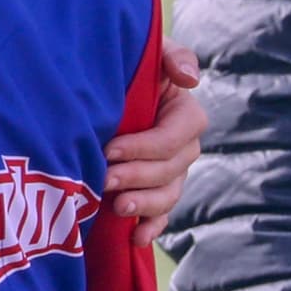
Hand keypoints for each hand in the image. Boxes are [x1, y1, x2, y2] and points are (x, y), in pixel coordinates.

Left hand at [104, 37, 207, 246]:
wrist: (100, 93)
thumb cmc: (126, 69)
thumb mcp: (149, 53)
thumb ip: (172, 57)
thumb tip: (191, 78)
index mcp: (183, 113)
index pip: (176, 135)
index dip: (146, 146)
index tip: (110, 150)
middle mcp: (182, 146)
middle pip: (171, 169)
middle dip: (138, 177)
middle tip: (104, 180)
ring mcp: (170, 173)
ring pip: (168, 195)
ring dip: (145, 205)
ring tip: (118, 208)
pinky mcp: (153, 193)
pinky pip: (161, 216)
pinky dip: (150, 229)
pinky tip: (135, 238)